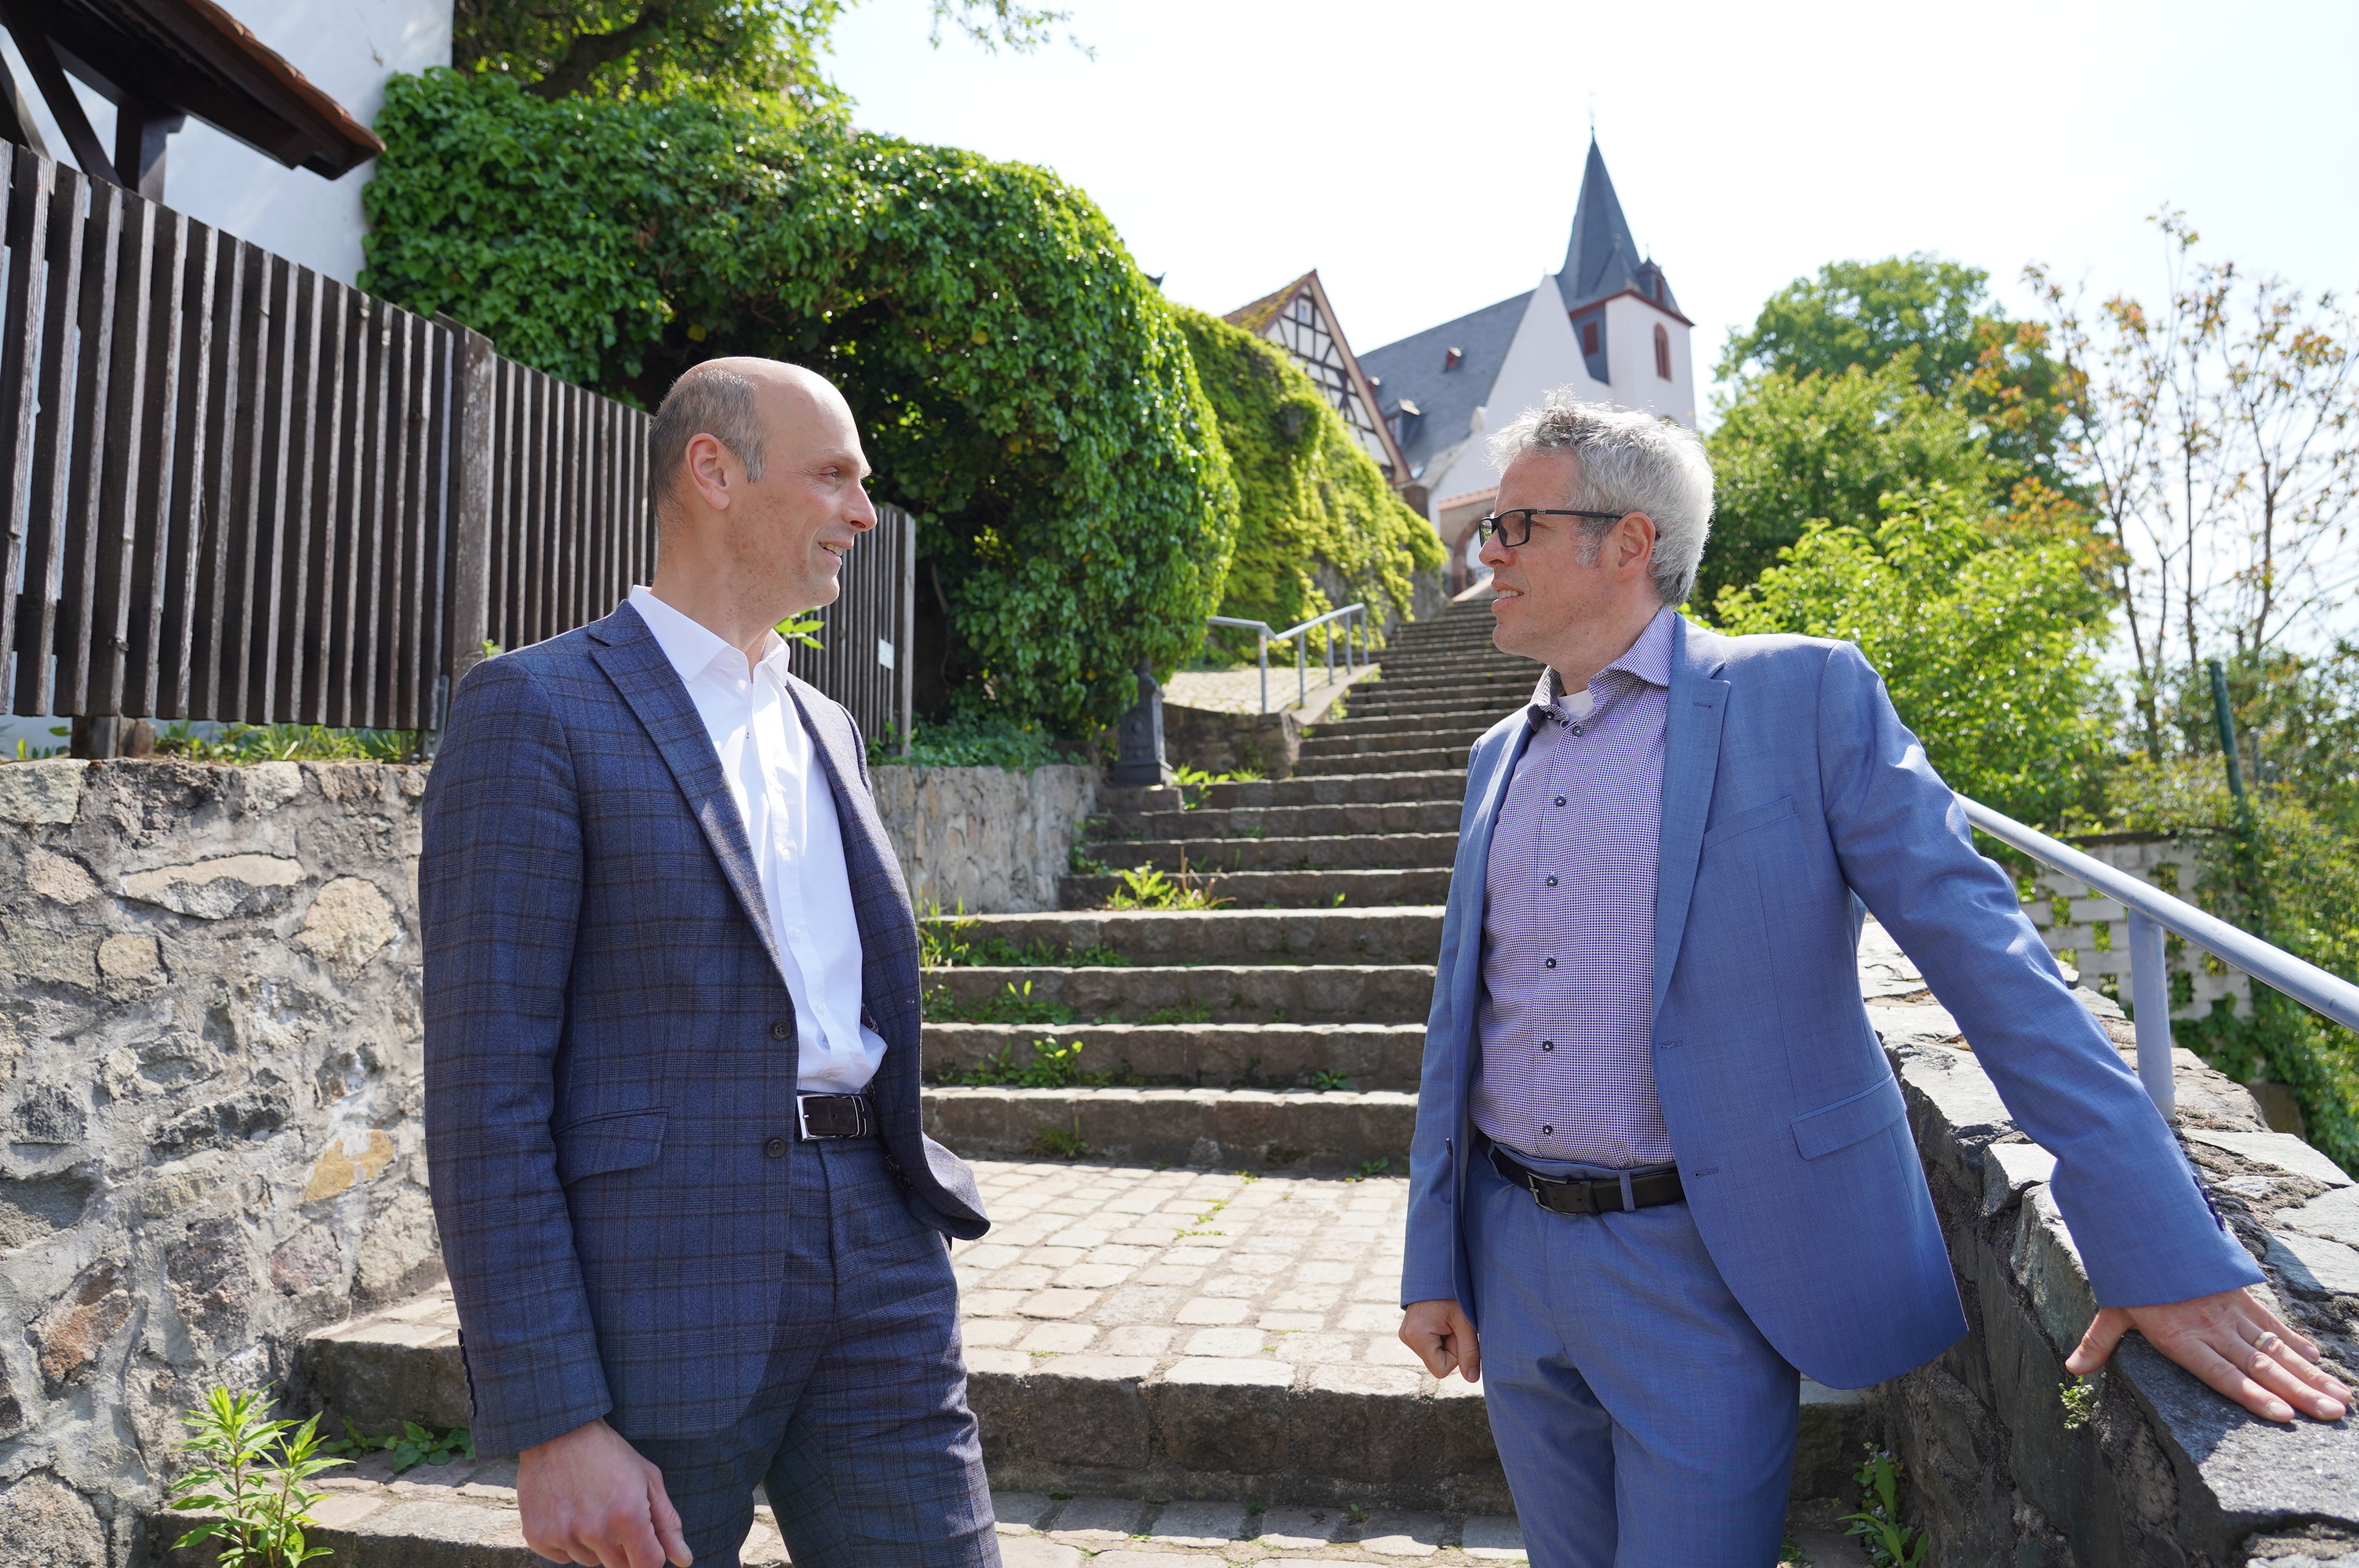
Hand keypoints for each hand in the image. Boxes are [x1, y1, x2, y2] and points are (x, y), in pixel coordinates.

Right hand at [517, 1418, 692, 1566]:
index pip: (648, 1565)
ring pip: (590, 1561)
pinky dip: (567, 1541)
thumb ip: (667, 1524)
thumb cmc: (610, 1454)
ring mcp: (564, 1536)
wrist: (559, 1433)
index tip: (645, 1541)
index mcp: (628, 1517)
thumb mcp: (647, 1480)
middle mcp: (596, 1532)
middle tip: (613, 1511)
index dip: (650, 1555)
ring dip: (594, 1543)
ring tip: (590, 1506)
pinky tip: (568, 1511)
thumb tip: (684, 1561)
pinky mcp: (538, 1537)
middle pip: (619, 1566)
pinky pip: (562, 1557)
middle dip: (622, 1545)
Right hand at [1400, 1298, 1480, 1382]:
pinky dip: (1437, 1339)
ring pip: (1432, 1356)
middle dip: (1449, 1348)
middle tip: (1452, 1324)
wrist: (1436, 1271)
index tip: (1456, 1332)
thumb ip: (1469, 1352)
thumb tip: (1472, 1379)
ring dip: (1444, 1343)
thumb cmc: (1453, 1293)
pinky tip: (1439, 1322)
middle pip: (1436, 1363)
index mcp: (1417, 1335)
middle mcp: (1406, 1337)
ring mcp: (1405, 1334)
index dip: (1455, 1355)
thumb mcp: (1465, 1323)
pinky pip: (1428, 1348)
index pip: (1441, 1369)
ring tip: (1446, 1321)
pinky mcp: (1407, 1332)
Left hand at [2067, 1287, 2350, 1424]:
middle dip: (2299, 1392)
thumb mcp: (2111, 1307)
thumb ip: (2098, 1343)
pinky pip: (2272, 1324)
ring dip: (2310, 1374)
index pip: (2222, 1373)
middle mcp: (2212, 1327)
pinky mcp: (2239, 1296)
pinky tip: (2319, 1362)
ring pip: (2276, 1348)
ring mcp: (2230, 1312)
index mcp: (2181, 1337)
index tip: (2284, 1416)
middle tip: (2334, 1415)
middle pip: (2261, 1366)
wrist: (2148, 1222)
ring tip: (2341, 1399)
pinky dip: (2296, 1343)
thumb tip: (2071, 1369)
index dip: (2252, 1395)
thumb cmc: (2129, 1272)